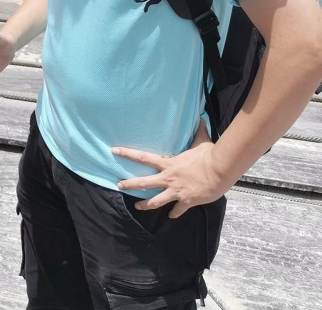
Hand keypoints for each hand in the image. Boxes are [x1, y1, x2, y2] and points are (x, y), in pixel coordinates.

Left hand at [113, 121, 228, 217]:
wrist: (220, 170)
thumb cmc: (210, 155)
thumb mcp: (201, 141)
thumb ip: (198, 130)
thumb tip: (201, 117)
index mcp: (168, 163)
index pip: (143, 157)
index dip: (127, 153)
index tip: (114, 151)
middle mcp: (168, 178)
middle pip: (143, 183)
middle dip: (129, 184)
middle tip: (118, 185)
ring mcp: (176, 191)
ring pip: (156, 201)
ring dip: (145, 205)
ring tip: (137, 206)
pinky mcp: (187, 201)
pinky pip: (178, 210)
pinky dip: (174, 213)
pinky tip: (171, 216)